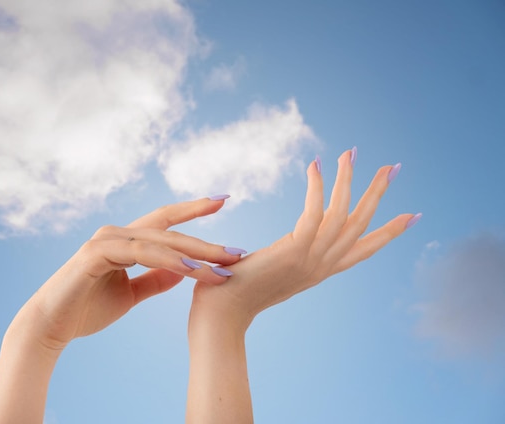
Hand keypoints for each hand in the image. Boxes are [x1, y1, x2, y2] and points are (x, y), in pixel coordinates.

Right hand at [18, 197, 243, 350]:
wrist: (51, 326)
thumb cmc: (87, 310)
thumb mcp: (131, 294)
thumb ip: (155, 280)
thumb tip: (183, 273)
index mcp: (126, 241)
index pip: (166, 222)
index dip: (194, 210)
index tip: (223, 201)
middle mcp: (118, 234)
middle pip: (171, 232)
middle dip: (206, 243)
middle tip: (238, 251)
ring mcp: (106, 240)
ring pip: (160, 242)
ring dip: (194, 255)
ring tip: (223, 267)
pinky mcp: (97, 253)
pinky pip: (142, 254)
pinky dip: (168, 262)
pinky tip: (192, 271)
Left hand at [191, 149, 420, 327]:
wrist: (223, 314)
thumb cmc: (239, 293)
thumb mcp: (275, 272)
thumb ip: (290, 255)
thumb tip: (290, 238)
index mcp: (321, 271)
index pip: (364, 248)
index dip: (389, 232)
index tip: (413, 215)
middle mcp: (322, 266)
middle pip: (361, 225)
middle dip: (378, 195)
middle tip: (393, 167)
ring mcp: (311, 259)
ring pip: (342, 213)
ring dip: (349, 180)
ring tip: (351, 152)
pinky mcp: (294, 250)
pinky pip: (314, 212)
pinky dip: (317, 187)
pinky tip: (316, 165)